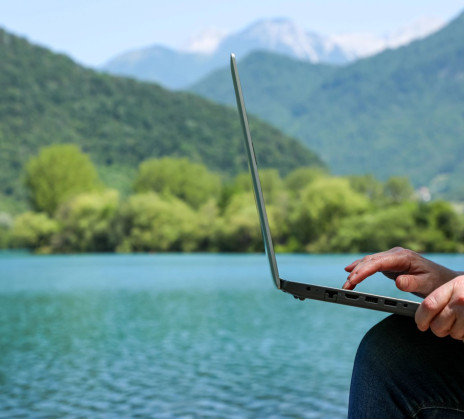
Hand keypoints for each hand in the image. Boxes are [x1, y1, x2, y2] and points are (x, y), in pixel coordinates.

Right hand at [343, 247, 458, 297]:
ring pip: (368, 262)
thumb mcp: (427, 284)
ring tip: (346, 283)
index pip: (378, 263)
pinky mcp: (390, 263)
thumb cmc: (437, 282)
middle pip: (370, 261)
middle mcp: (395, 254)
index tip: (353, 279)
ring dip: (356, 271)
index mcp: (403, 257)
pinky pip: (372, 265)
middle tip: (346, 286)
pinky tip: (350, 271)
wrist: (444, 279)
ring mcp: (392, 257)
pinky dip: (361, 269)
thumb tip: (398, 281)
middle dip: (356, 273)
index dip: (364, 271)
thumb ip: (412, 283)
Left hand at [416, 276, 463, 339]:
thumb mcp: (457, 285)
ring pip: (453, 334)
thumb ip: (441, 298)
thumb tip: (422, 317)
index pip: (429, 306)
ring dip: (454, 332)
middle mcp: (462, 300)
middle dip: (437, 329)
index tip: (420, 324)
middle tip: (443, 325)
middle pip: (438, 325)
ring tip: (462, 322)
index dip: (421, 318)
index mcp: (453, 287)